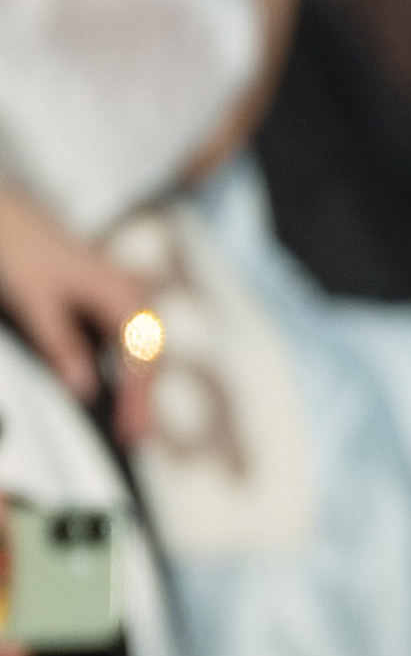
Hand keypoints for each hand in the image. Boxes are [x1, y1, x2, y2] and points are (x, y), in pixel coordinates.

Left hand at [0, 181, 154, 441]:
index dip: (137, 401)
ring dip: (138, 385)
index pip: (141, 360)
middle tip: (134, 438)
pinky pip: (128, 340)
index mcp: (122, 295)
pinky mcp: (109, 299)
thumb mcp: (37, 303)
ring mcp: (123, 296)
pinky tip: (115, 387)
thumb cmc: (22, 250)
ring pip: (143, 350)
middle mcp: (132, 294)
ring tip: (130, 420)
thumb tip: (85, 390)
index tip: (130, 433)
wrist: (9, 217)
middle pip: (151, 358)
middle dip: (144, 399)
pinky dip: (125, 367)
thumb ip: (62, 347)